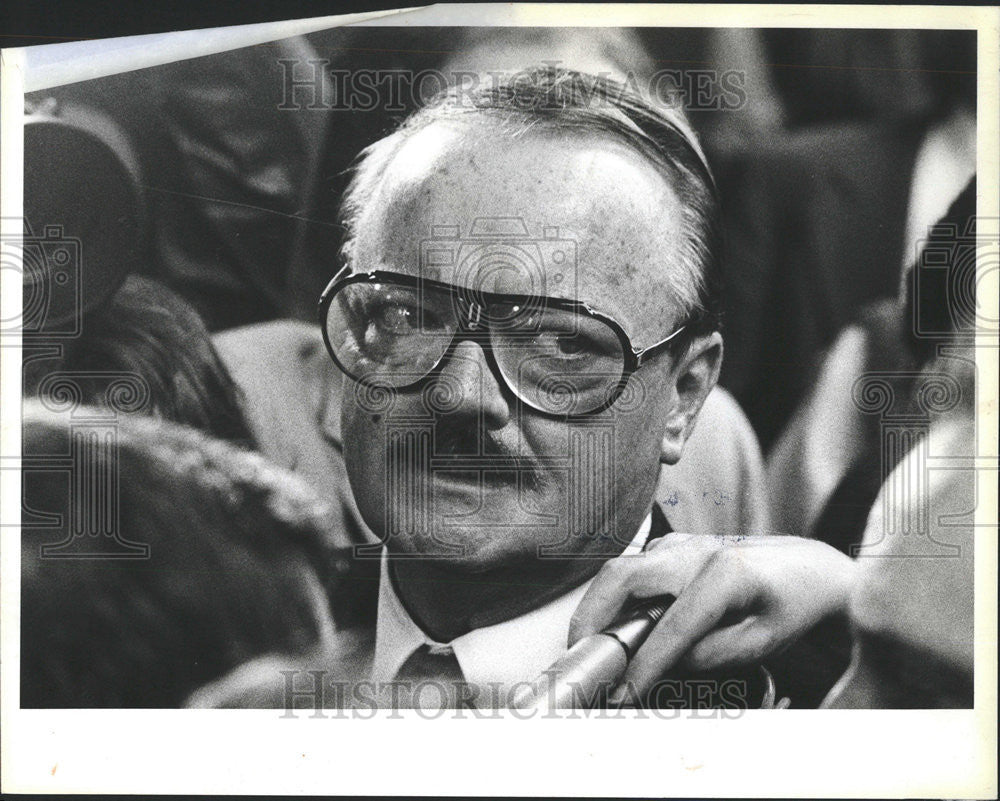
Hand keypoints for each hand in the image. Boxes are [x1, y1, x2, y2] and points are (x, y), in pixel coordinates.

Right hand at [568, 533, 856, 702]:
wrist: (808, 569)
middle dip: (590, 618)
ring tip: (593, 650)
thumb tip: (664, 665)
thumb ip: (711, 656)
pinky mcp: (671, 549)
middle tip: (579, 657)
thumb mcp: (761, 642)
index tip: (623, 693)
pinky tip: (617, 630)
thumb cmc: (790, 605)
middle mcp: (694, 550)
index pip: (669, 625)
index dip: (642, 664)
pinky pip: (632, 572)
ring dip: (598, 608)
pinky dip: (614, 600)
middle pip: (620, 576)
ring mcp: (679, 545)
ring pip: (620, 571)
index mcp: (724, 573)